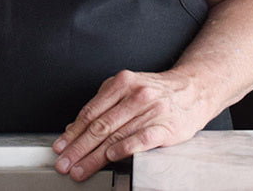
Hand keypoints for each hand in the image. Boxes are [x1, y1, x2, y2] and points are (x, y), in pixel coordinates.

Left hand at [52, 69, 206, 181]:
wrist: (192, 90)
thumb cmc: (155, 92)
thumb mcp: (126, 89)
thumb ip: (103, 106)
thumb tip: (76, 128)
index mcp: (120, 83)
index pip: (90, 112)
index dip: (73, 132)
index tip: (60, 147)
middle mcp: (133, 95)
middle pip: (99, 126)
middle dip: (78, 147)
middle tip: (64, 163)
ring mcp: (150, 110)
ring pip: (116, 135)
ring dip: (94, 156)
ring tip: (81, 168)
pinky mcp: (166, 126)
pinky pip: (141, 139)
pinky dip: (124, 148)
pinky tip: (111, 157)